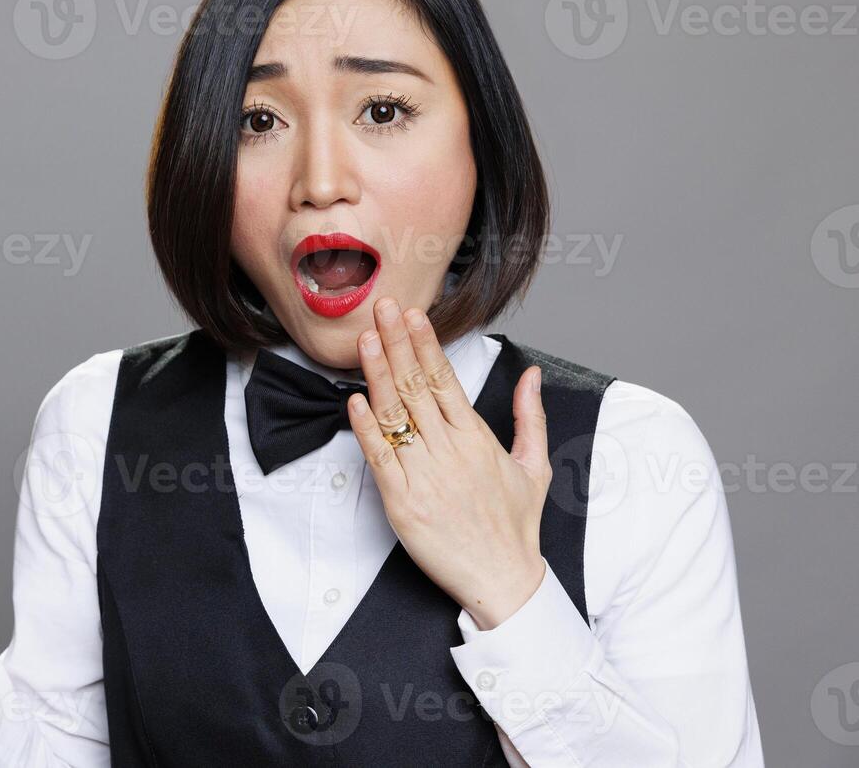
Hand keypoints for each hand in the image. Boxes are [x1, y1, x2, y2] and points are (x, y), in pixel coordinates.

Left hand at [345, 297, 547, 629]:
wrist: (506, 581)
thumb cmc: (516, 526)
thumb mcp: (534, 465)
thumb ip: (529, 415)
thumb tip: (531, 374)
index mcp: (478, 438)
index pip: (445, 379)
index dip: (424, 344)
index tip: (410, 314)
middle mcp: (451, 451)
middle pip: (416, 386)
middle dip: (397, 342)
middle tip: (380, 307)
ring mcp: (425, 476)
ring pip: (395, 415)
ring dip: (378, 373)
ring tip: (365, 339)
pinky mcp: (403, 503)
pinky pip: (380, 458)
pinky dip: (366, 428)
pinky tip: (354, 400)